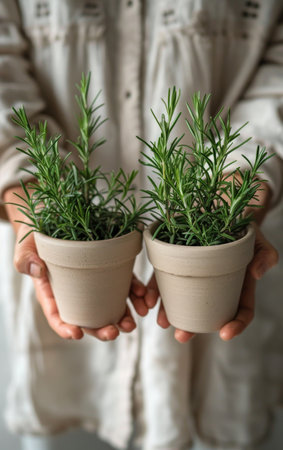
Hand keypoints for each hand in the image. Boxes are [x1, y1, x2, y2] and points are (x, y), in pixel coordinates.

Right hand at [14, 223, 147, 340]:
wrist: (52, 214)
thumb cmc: (36, 233)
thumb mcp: (26, 244)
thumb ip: (25, 258)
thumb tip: (37, 270)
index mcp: (52, 290)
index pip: (57, 314)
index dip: (65, 327)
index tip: (76, 334)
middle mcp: (75, 290)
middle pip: (88, 316)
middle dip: (101, 328)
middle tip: (114, 332)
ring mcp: (94, 279)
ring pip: (109, 304)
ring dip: (123, 316)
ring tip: (132, 322)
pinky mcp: (109, 266)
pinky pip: (123, 283)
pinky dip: (134, 291)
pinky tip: (142, 293)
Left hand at [146, 225, 278, 342]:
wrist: (222, 210)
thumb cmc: (243, 228)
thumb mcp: (258, 239)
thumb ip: (265, 255)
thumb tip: (257, 273)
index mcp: (238, 285)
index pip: (239, 310)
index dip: (235, 324)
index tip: (224, 334)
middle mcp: (214, 284)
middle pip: (204, 311)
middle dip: (192, 327)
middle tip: (182, 336)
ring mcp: (193, 274)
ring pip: (181, 298)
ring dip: (170, 312)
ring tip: (162, 322)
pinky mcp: (175, 261)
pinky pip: (164, 278)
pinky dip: (155, 289)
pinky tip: (149, 298)